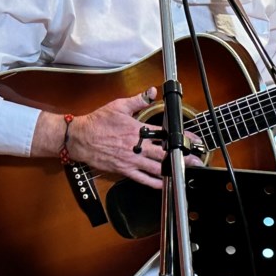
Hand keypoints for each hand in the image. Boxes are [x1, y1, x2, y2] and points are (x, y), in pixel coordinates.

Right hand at [67, 87, 201, 189]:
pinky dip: (155, 183)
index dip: (180, 137)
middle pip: (164, 153)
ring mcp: (131, 160)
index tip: (192, 140)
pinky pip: (142, 179)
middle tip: (196, 161)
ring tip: (185, 173)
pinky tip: (164, 184)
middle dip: (182, 158)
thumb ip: (138, 100)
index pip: (164, 134)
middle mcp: (136, 146)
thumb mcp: (118, 106)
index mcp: (137, 129)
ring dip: (172, 171)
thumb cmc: (97, 122)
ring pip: (156, 168)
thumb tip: (152, 91)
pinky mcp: (124, 170)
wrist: (79, 138)